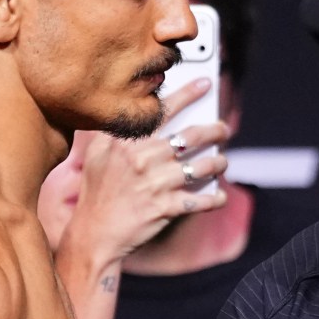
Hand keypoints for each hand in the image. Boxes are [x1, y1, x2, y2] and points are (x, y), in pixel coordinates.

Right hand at [56, 101, 231, 266]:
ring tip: (222, 162)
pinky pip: (201, 200)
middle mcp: (144, 159)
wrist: (94, 234)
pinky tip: (220, 195)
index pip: (163, 111)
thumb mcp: (96, 155)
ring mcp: (156, 184)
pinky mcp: (166, 208)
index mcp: (128, 142)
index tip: (205, 84)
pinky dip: (215, 198)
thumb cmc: (97, 193)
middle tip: (224, 128)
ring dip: (218, 163)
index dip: (188, 94)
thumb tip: (136, 114)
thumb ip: (115, 133)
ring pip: (201, 167)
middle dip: (214, 130)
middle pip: (191, 137)